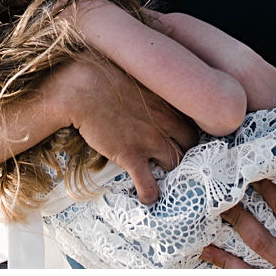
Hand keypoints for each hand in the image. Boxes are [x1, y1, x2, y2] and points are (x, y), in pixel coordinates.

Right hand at [64, 58, 198, 204]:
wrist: (83, 90)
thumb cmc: (106, 78)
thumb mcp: (139, 79)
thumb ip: (153, 91)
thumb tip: (152, 97)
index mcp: (168, 102)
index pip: (192, 123)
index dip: (186, 134)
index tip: (180, 139)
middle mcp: (166, 122)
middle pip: (190, 146)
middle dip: (184, 153)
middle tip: (172, 157)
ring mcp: (150, 141)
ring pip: (175, 165)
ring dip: (169, 172)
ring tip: (161, 176)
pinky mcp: (132, 156)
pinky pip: (149, 184)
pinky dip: (150, 194)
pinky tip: (147, 198)